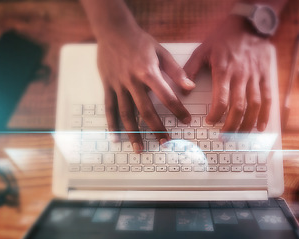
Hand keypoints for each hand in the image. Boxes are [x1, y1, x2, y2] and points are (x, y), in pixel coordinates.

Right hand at [97, 26, 194, 152]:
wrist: (113, 30)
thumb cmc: (139, 40)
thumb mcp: (161, 52)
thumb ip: (176, 71)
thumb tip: (190, 87)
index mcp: (148, 71)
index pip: (166, 95)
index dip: (177, 110)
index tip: (186, 121)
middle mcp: (132, 80)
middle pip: (145, 110)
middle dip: (156, 128)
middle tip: (166, 143)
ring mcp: (118, 85)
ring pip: (126, 114)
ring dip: (133, 133)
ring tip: (140, 149)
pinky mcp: (107, 86)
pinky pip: (109, 108)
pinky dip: (112, 124)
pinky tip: (116, 138)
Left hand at [184, 16, 271, 132]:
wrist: (249, 24)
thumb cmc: (224, 37)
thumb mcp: (202, 49)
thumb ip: (190, 69)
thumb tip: (183, 89)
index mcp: (223, 70)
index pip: (221, 99)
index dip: (216, 115)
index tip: (210, 123)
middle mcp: (241, 75)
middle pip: (238, 107)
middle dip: (231, 126)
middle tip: (224, 136)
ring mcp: (255, 76)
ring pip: (254, 106)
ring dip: (247, 124)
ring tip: (239, 136)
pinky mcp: (265, 76)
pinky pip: (268, 98)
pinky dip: (265, 115)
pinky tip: (260, 127)